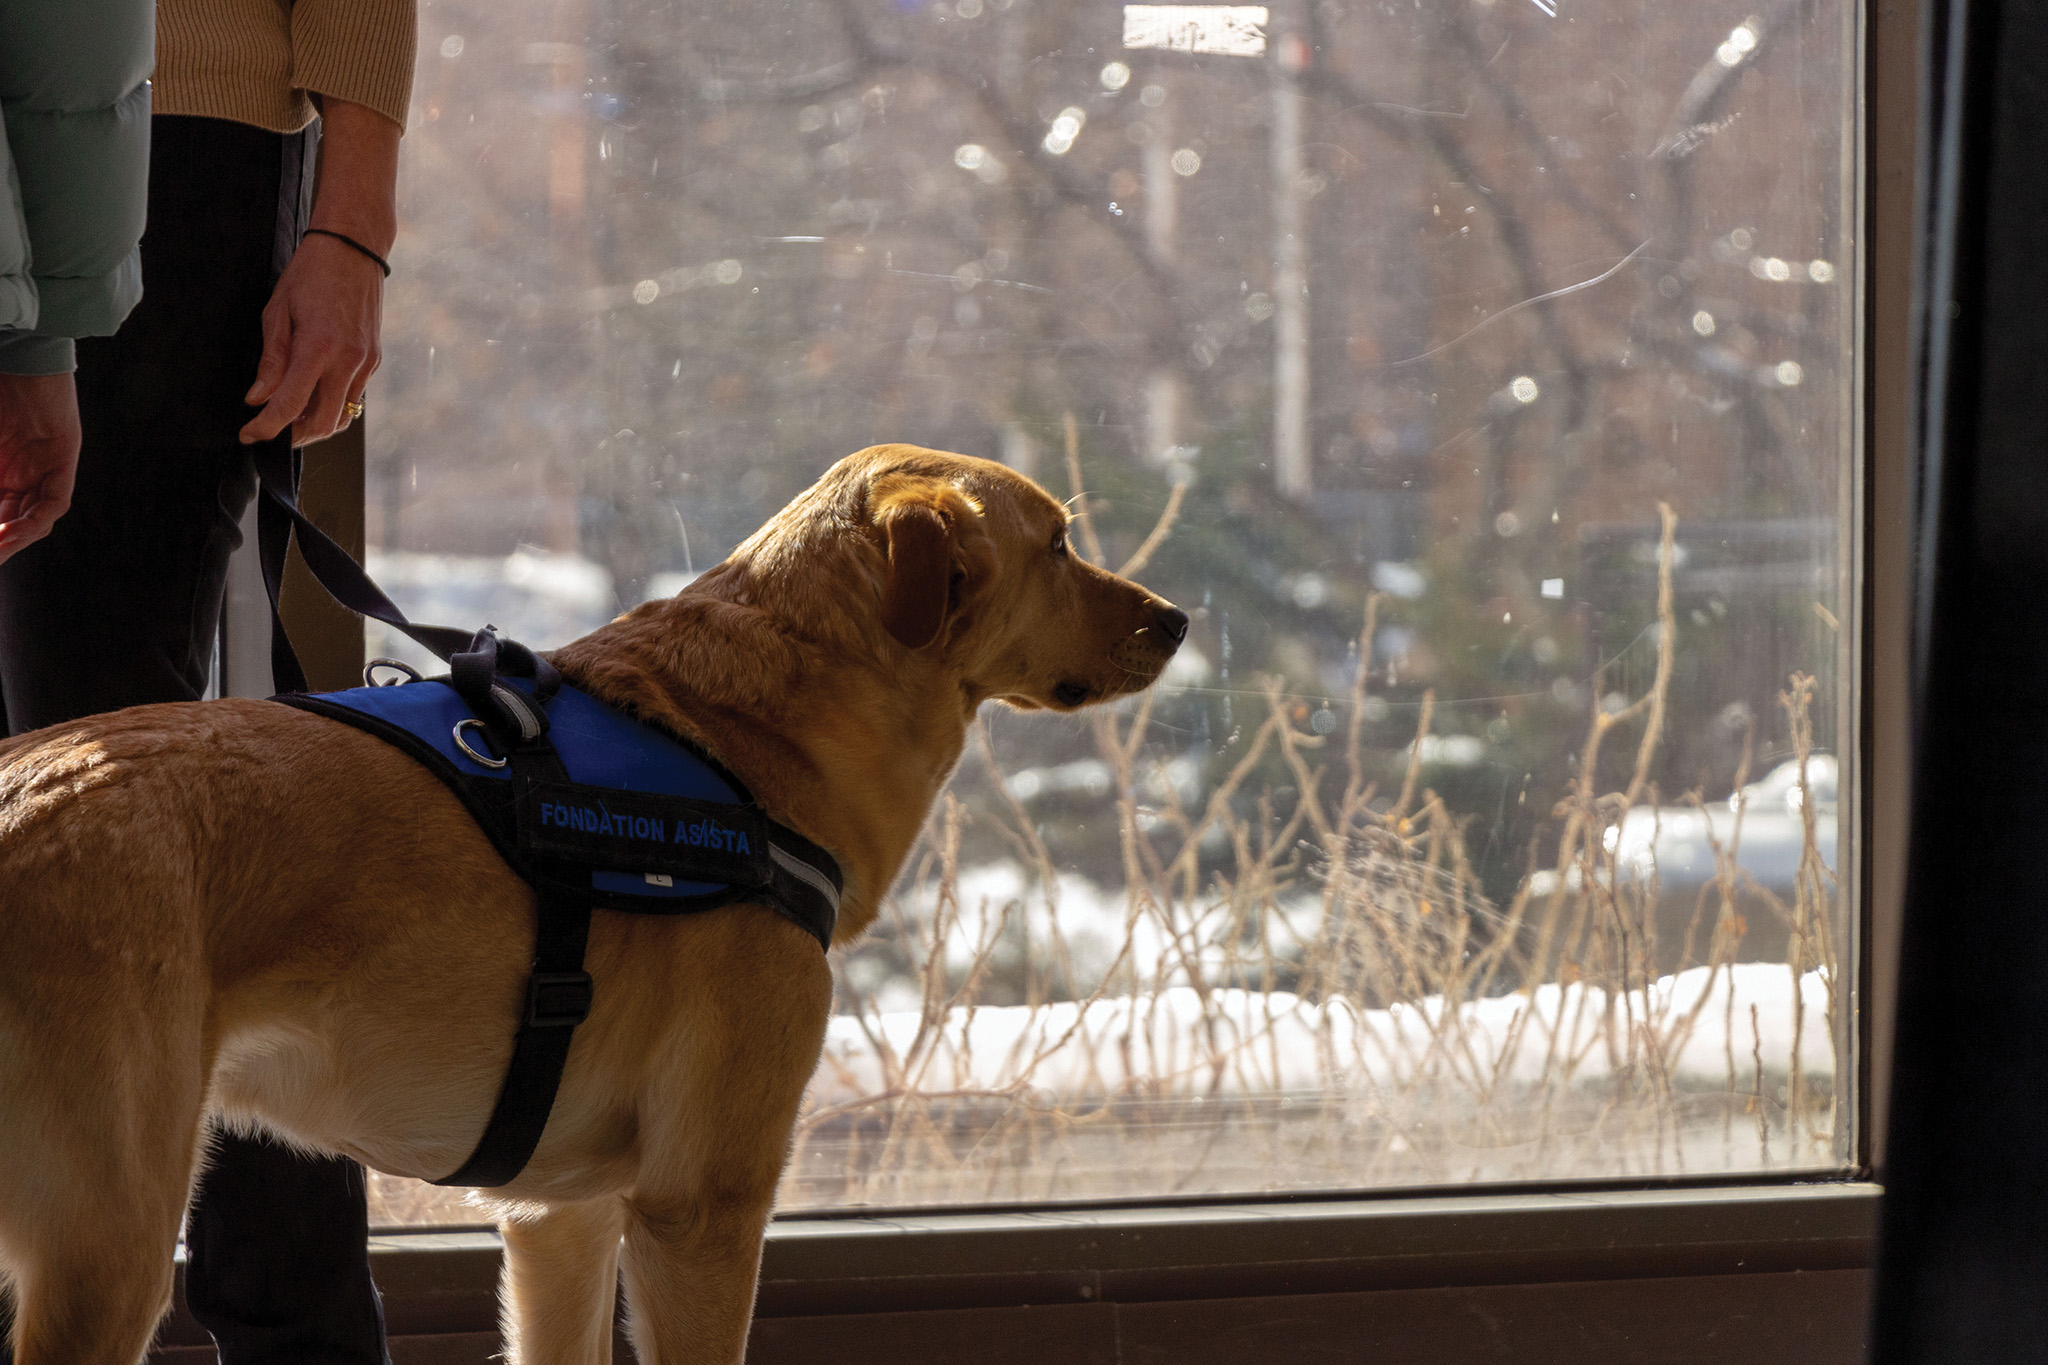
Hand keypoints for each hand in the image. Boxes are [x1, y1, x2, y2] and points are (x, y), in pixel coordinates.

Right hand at [0, 372, 81, 563]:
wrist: (17, 357)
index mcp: (3, 471)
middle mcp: (26, 475)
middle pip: (14, 521)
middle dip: (0, 544)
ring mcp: (46, 469)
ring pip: (34, 518)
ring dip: (14, 540)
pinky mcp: (64, 460)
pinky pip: (54, 502)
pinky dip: (34, 521)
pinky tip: (11, 532)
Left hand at [239, 96, 399, 447]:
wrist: (354, 248)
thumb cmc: (311, 273)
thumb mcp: (277, 312)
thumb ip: (271, 360)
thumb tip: (258, 397)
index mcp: (318, 348)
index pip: (290, 405)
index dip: (267, 427)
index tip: (249, 435)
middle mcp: (347, 361)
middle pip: (322, 423)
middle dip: (295, 435)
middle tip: (271, 432)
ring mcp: (366, 363)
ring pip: (342, 415)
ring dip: (316, 425)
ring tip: (292, 418)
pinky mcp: (373, 360)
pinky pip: (353, 396)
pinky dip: (331, 404)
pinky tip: (314, 394)